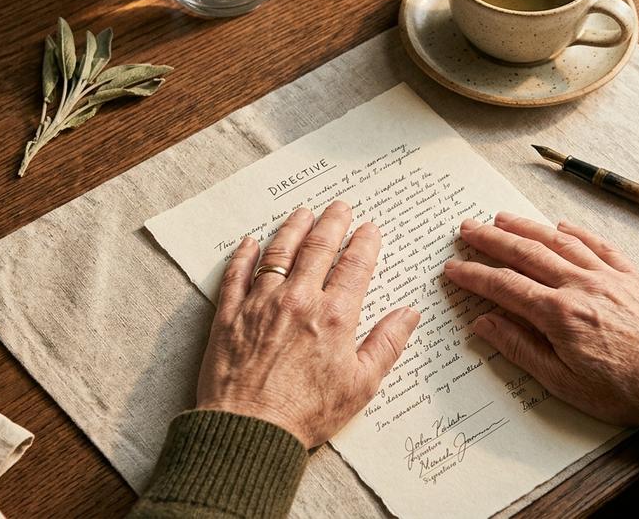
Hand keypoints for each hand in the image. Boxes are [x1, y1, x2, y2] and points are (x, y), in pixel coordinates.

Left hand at [195, 201, 420, 447]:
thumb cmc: (307, 413)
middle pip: (318, 247)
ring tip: (303, 212)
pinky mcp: (229, 315)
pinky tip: (250, 242)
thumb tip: (408, 314)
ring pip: (279, 252)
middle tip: (340, 207)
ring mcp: (260, 304)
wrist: (250, 431)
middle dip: (332, 222)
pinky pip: (236, 274)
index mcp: (335, 316)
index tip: (370, 228)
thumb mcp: (361, 384)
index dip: (365, 242)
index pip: (355, 265)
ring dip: (293, 228)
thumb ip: (387, 344)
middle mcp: (298, 300)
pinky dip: (244, 255)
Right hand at [444, 212, 638, 432]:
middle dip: (492, 239)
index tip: (452, 268)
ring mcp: (609, 277)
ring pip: (559, 242)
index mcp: (559, 314)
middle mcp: (581, 286)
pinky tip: (560, 226)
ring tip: (501, 217)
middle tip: (466, 228)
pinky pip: (599, 245)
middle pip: (527, 253)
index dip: (474, 276)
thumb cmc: (625, 392)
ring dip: (527, 227)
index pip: (505, 286)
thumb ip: (520, 348)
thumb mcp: (563, 382)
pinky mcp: (633, 277)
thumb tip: (484, 323)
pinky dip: (576, 232)